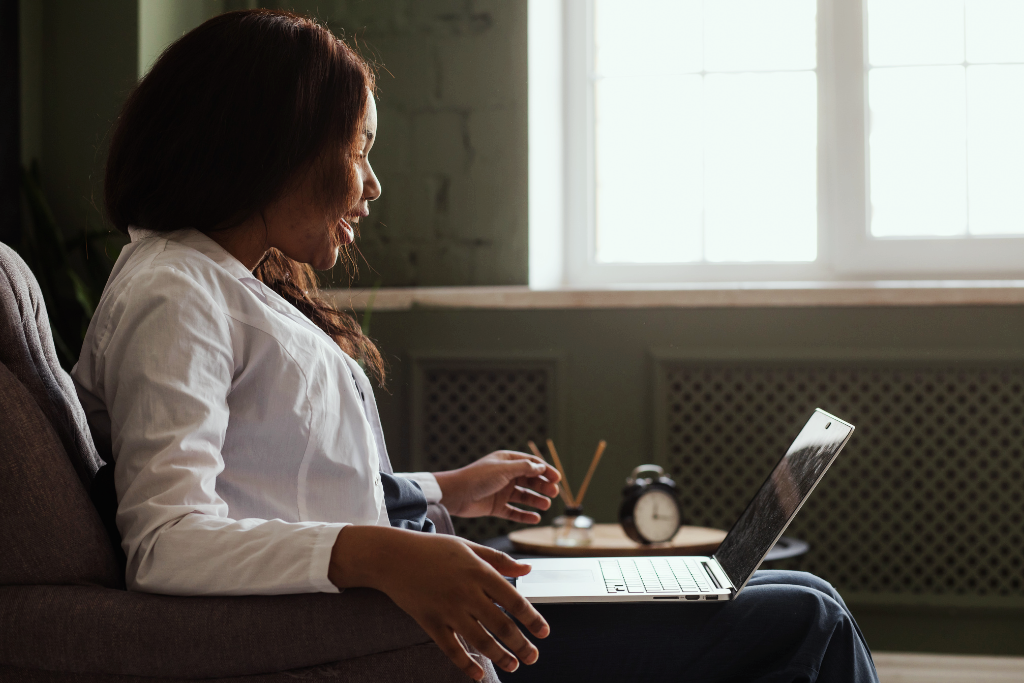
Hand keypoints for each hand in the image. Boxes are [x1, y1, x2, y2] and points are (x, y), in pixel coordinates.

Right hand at [328, 525, 549, 679]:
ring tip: (514, 665)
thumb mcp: (468, 547)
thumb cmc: (433, 549)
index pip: (513, 600)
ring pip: (480, 640)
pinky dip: (466, 663)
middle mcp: (466, 592)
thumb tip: (527, 571)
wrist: (392, 556)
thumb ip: (498, 560)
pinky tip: (478, 673)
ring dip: (500, 656)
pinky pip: (451, 648)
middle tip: (533, 657)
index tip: (544, 633)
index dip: (532, 619)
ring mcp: (447, 608)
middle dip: (521, 644)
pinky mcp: (429, 621)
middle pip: (501, 625)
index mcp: (479, 571)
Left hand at [433, 450, 561, 521]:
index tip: (557, 478)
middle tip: (554, 493)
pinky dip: (525, 515)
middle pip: (529, 480)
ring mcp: (501, 492)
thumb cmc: (477, 478)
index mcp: (506, 461)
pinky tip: (535, 518)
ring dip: (536, 500)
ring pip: (524, 496)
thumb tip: (541, 467)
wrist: (455, 495)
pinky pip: (514, 511)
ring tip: (546, 505)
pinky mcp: (496, 507)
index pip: (531, 463)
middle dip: (543, 486)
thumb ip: (524, 468)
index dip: (545, 470)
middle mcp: (505, 476)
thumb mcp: (503, 469)